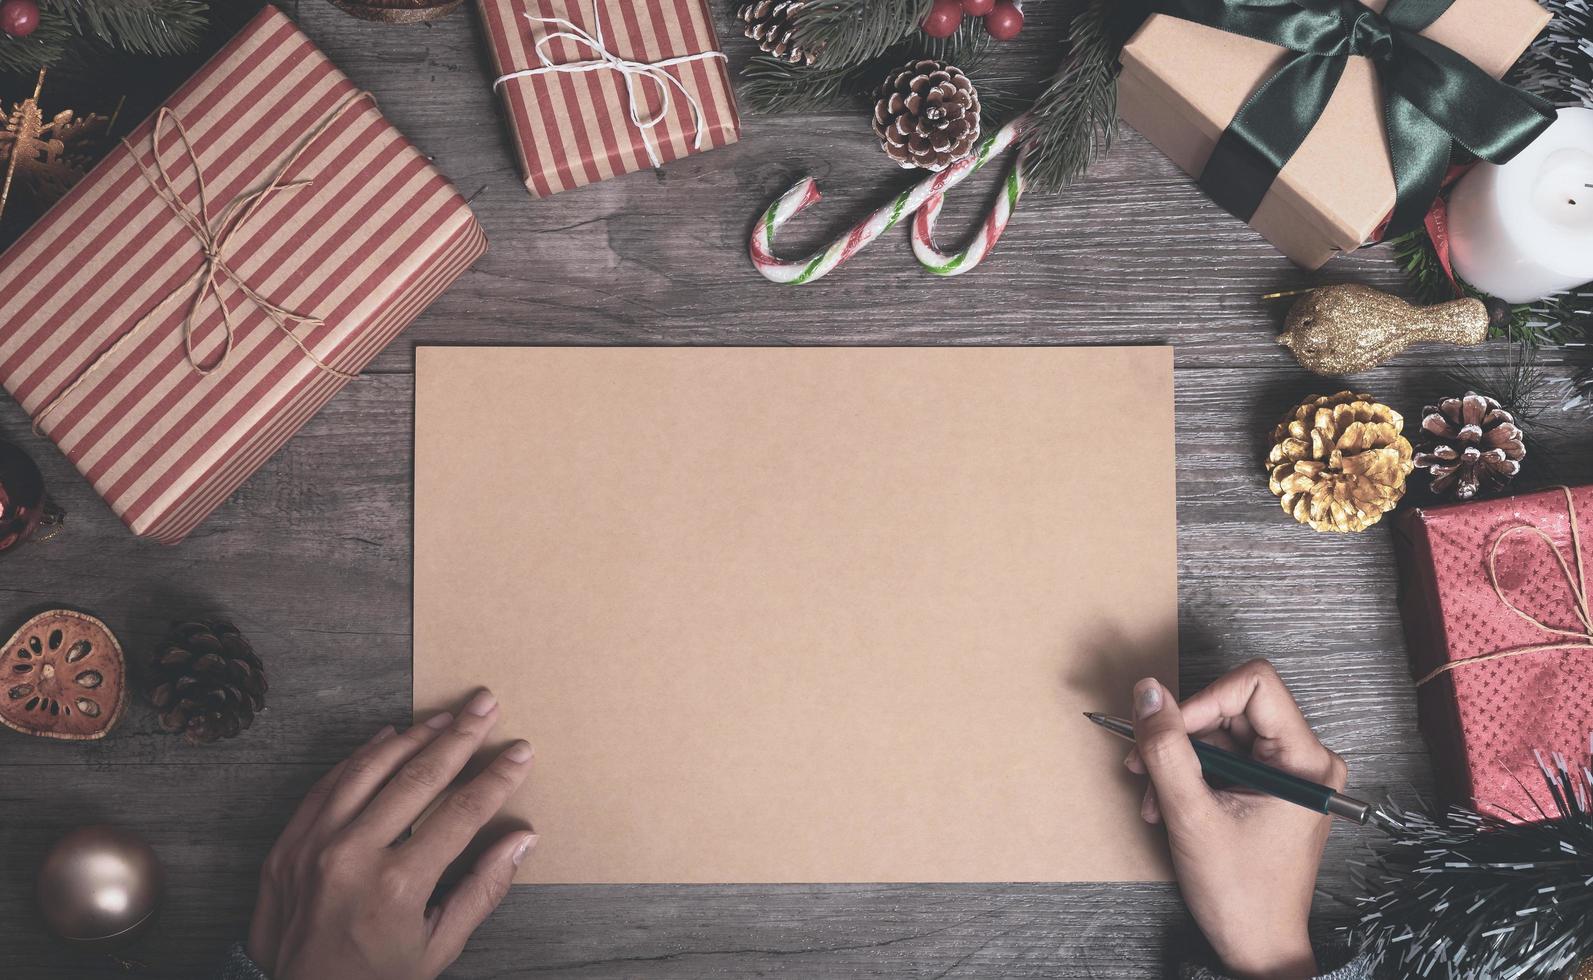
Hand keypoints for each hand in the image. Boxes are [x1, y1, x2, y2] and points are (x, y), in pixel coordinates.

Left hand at [246, 689, 536, 979]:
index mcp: (396, 885)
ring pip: (370, 768)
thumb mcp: (436, 948)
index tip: (520, 752)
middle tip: (485, 705)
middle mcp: (352, 855)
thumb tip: (522, 840)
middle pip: (419, 776)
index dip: (497, 778)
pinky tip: (389, 737)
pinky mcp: (287, 844)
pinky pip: (329, 784)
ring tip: (446, 716)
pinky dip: (361, 756)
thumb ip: (482, 890)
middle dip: (460, 736)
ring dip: (413, 735)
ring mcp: (312, 845)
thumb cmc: (371, 979)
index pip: (461, 812)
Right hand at [1125, 659, 1344, 979]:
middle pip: (1231, 709)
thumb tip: (1148, 692)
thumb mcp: (1191, 815)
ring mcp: (1288, 775)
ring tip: (1152, 796)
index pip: (1254, 684)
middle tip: (1143, 761)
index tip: (1166, 728)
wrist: (1257, 947)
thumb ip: (1166, 748)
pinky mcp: (1269, 789)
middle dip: (1181, 735)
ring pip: (1219, 735)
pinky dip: (1189, 777)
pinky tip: (1166, 806)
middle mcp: (1305, 760)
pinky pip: (1222, 760)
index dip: (1202, 699)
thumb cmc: (1241, 894)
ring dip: (1177, 761)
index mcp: (1306, 760)